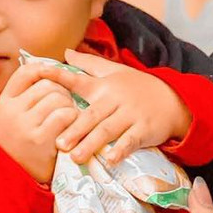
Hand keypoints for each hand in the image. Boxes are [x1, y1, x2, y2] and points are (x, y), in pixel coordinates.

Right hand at [0, 63, 78, 182]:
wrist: (14, 176)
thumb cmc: (20, 143)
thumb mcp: (13, 117)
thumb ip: (26, 95)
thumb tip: (50, 67)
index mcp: (5, 102)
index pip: (26, 72)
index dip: (45, 69)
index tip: (56, 76)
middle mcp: (12, 111)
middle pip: (47, 84)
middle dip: (63, 92)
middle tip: (66, 105)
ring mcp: (25, 125)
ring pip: (58, 98)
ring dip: (70, 106)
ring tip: (68, 118)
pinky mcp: (40, 139)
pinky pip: (65, 115)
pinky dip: (73, 120)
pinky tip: (71, 129)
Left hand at [54, 50, 191, 164]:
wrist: (173, 100)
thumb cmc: (138, 87)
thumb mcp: (115, 71)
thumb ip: (89, 64)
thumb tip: (65, 52)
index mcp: (104, 86)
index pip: (78, 81)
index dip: (59, 77)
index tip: (39, 74)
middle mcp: (115, 99)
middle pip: (92, 115)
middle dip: (75, 129)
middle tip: (59, 143)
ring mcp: (131, 115)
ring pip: (108, 130)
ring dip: (92, 143)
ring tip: (76, 157)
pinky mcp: (144, 129)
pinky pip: (131, 141)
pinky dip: (121, 150)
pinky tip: (110, 160)